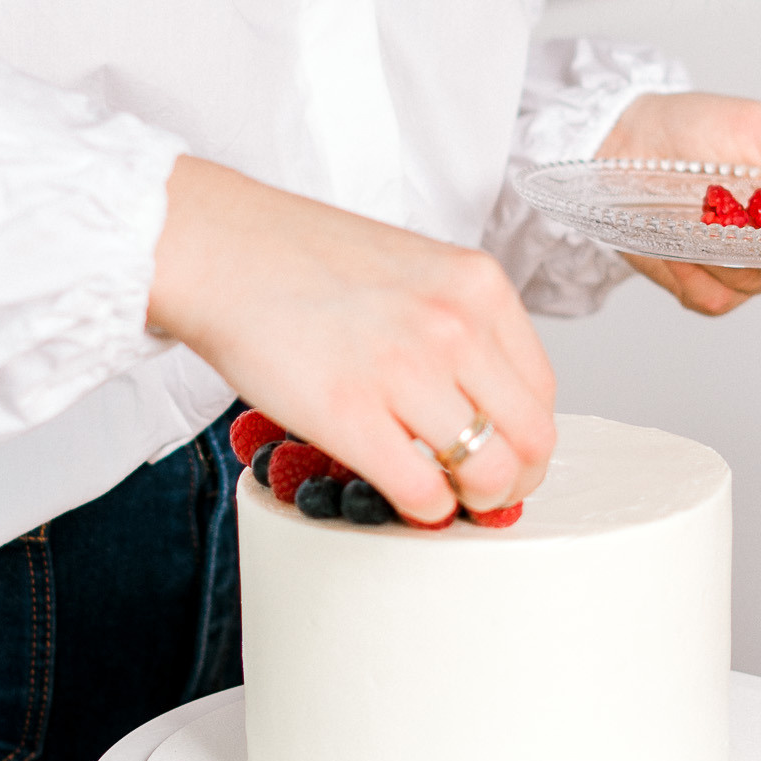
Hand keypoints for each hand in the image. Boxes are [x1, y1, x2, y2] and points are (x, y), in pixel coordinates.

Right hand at [147, 158, 554, 521]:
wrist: (219, 248)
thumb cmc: (301, 259)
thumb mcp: (413, 268)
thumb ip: (458, 324)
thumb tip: (484, 403)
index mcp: (477, 286)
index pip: (542, 390)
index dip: (526, 439)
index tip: (503, 456)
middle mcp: (454, 325)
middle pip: (532, 439)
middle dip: (514, 482)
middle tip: (482, 495)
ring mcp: (405, 369)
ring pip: (489, 473)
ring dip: (472, 503)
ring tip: (442, 497)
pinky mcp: (350, 413)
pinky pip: (423, 493)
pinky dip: (423, 512)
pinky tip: (403, 498)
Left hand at [597, 89, 760, 319]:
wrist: (616, 148)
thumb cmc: (691, 126)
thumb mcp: (756, 126)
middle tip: (734, 200)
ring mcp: (745, 262)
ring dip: (725, 253)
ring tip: (694, 215)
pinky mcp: (706, 285)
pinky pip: (718, 300)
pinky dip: (694, 276)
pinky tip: (676, 245)